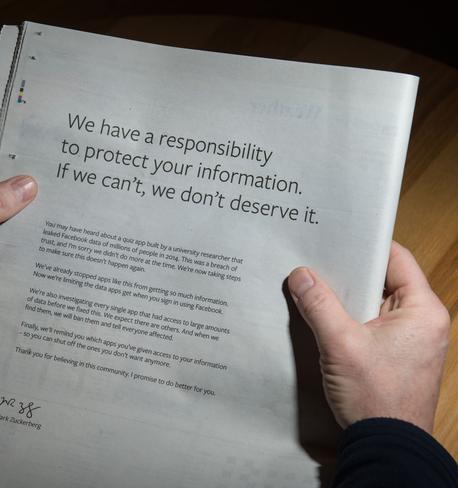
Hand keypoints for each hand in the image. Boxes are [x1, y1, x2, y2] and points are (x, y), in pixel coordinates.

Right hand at [288, 241, 449, 432]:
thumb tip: (300, 275)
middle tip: (316, 260)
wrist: (387, 447)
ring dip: (346, 298)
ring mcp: (410, 340)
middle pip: (384, 280)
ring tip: (314, 285)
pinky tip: (323, 316)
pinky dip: (349, 318)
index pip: (397, 259)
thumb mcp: (341, 344)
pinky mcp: (397, 355)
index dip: (366, 245)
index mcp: (423, 311)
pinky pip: (371, 324)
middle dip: (349, 273)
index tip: (336, 236)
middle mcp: (422, 321)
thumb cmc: (375, 397)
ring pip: (374, 303)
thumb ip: (319, 305)